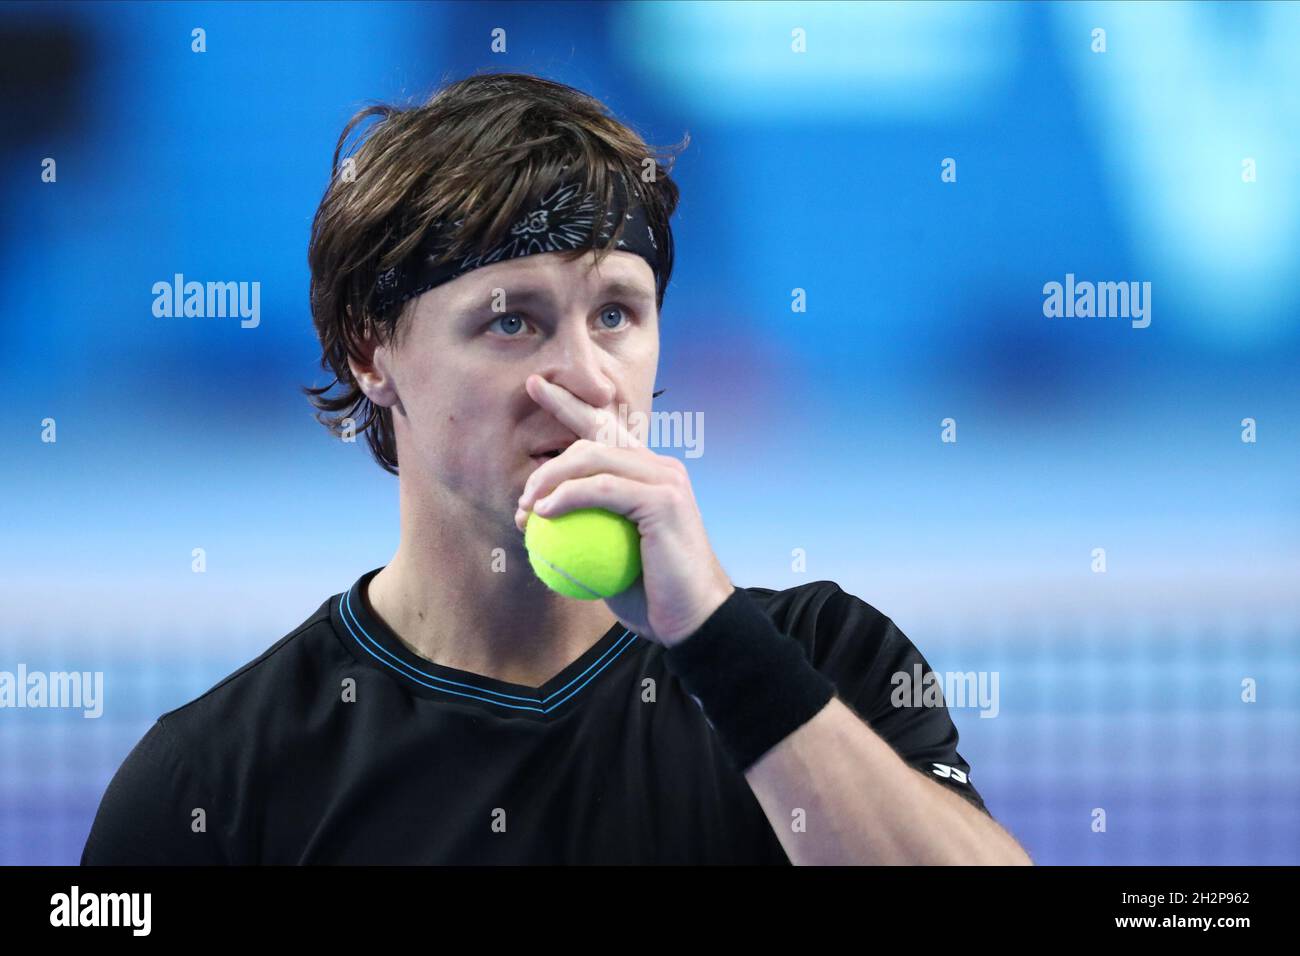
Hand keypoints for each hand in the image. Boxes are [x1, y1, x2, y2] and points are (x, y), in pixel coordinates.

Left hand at [515, 374, 733, 646]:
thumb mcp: (608, 558)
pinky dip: (567, 496)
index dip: (569, 403)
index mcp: (649, 475)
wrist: (692, 620)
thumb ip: (584, 530)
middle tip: (521, 503)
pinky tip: (543, 513)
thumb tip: (537, 521)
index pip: (605, 430)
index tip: (535, 384)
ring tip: (526, 510)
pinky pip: (602, 488)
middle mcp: (660, 468)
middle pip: (592, 441)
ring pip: (594, 457)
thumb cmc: (649, 595)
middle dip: (547, 466)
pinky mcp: (664, 499)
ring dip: (550, 479)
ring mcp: (665, 479)